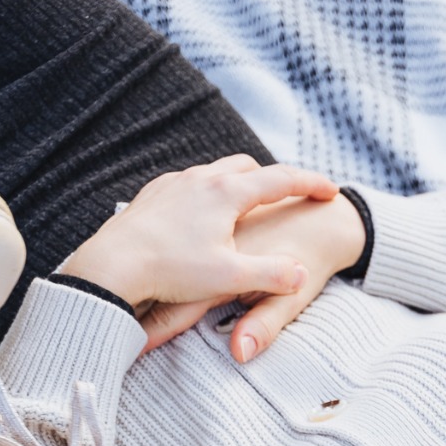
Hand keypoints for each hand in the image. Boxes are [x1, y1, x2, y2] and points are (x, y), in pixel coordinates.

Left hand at [56, 157, 345, 349]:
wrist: (113, 265)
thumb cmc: (172, 271)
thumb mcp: (231, 278)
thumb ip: (273, 275)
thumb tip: (301, 273)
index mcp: (227, 193)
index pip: (280, 180)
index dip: (310, 184)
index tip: (332, 190)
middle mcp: (201, 179)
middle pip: (247, 167)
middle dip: (273, 179)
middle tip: (289, 194)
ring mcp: (175, 184)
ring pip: (216, 173)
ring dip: (239, 185)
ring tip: (249, 207)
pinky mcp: (155, 196)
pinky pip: (190, 185)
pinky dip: (209, 195)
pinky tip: (207, 217)